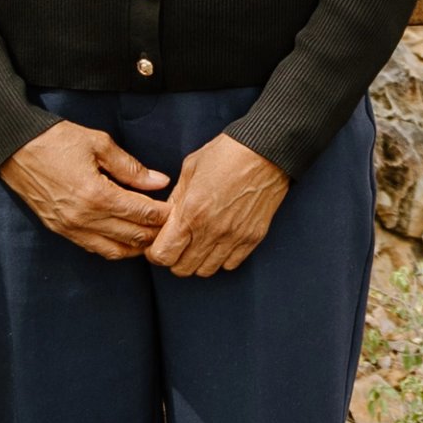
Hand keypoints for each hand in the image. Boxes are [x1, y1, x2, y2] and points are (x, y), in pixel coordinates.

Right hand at [0, 121, 169, 257]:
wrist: (14, 147)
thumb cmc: (56, 140)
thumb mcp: (98, 144)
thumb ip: (131, 167)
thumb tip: (160, 182)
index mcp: (97, 196)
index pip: (142, 214)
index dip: (164, 215)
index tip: (178, 209)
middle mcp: (84, 218)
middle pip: (133, 237)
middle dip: (156, 232)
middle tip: (173, 224)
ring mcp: (71, 228)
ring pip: (116, 250)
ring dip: (138, 246)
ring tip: (153, 234)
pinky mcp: (60, 230)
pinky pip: (95, 248)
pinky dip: (115, 247)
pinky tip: (127, 238)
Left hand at [144, 133, 289, 277]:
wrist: (267, 151)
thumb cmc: (227, 154)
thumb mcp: (190, 169)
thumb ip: (176, 199)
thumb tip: (166, 219)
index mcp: (191, 212)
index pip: (163, 255)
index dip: (155, 253)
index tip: (157, 245)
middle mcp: (211, 230)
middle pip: (183, 269)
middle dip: (174, 259)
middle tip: (177, 245)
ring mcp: (234, 237)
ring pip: (206, 270)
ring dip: (197, 261)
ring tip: (198, 244)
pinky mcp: (252, 238)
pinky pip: (230, 265)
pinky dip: (220, 259)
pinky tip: (218, 243)